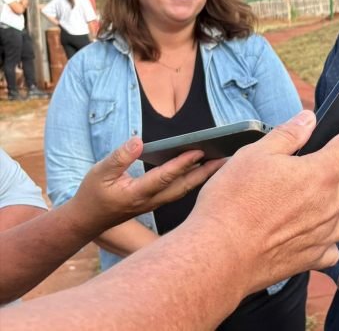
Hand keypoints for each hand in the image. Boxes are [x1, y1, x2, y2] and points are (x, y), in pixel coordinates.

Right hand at [68, 137, 222, 233]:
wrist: (87, 221)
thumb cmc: (93, 194)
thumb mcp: (99, 172)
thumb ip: (120, 157)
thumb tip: (138, 141)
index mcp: (137, 193)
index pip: (165, 176)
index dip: (182, 163)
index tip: (200, 151)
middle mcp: (151, 200)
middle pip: (184, 186)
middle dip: (206, 172)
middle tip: (226, 158)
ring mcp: (155, 204)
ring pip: (184, 190)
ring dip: (203, 176)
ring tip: (221, 162)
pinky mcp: (156, 203)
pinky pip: (179, 191)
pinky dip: (193, 180)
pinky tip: (204, 170)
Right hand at [185, 105, 338, 293]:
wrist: (218, 258)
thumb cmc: (232, 204)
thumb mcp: (255, 154)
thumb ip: (288, 134)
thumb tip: (310, 118)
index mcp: (320, 174)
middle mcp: (330, 205)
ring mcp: (324, 235)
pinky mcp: (311, 259)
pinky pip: (335, 246)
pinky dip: (334, 235)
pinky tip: (324, 228)